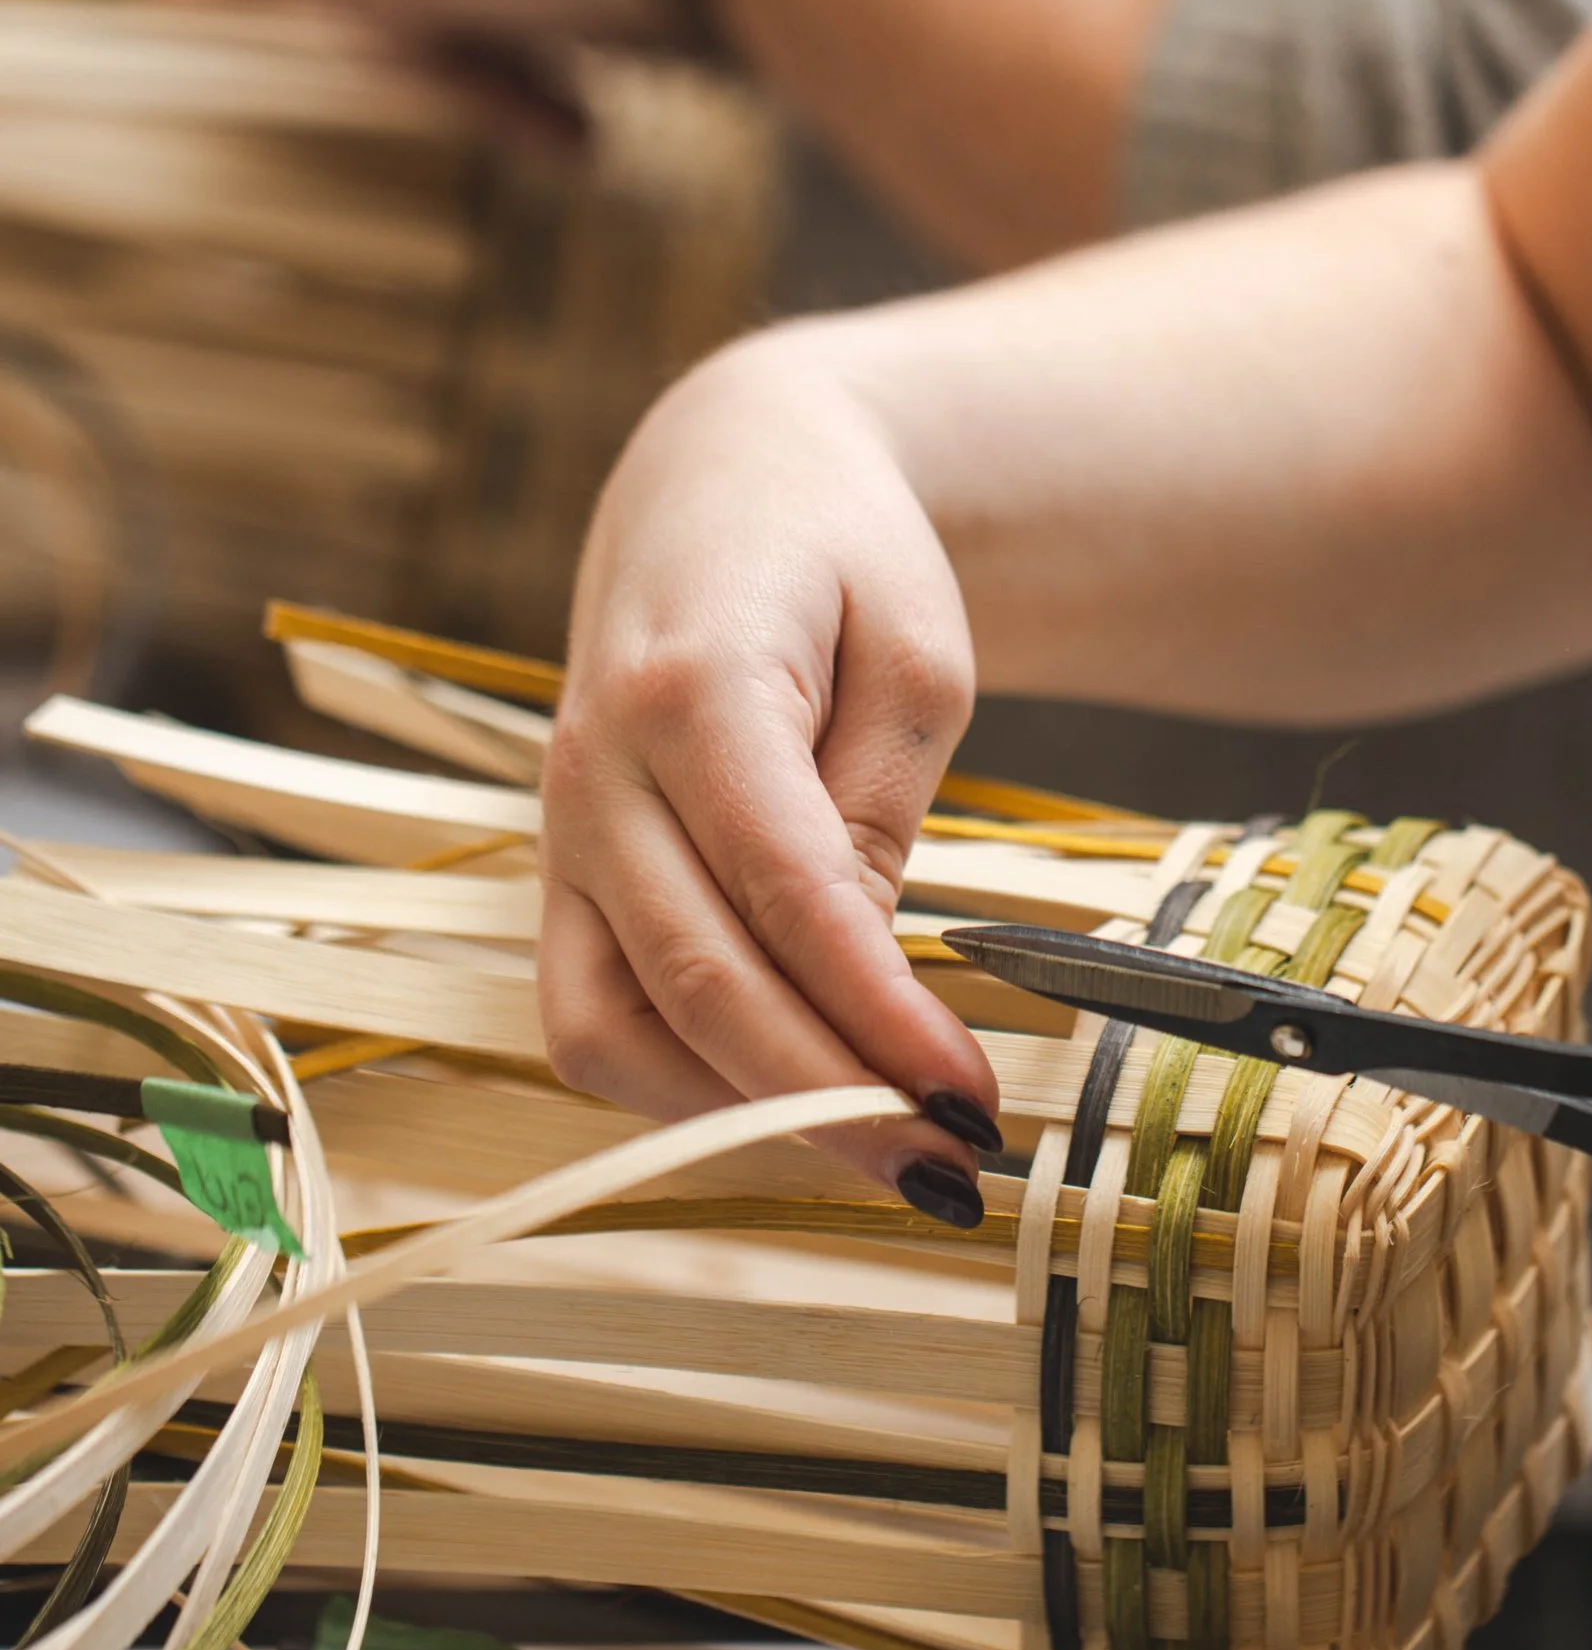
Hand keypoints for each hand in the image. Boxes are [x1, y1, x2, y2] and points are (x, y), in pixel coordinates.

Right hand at [540, 329, 1000, 1221]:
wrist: (727, 477)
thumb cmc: (845, 554)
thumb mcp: (916, 656)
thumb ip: (876, 813)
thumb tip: (856, 976)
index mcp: (691, 689)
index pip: (786, 898)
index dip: (877, 1019)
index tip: (972, 1100)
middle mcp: (597, 770)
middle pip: (698, 985)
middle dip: (830, 1103)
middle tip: (952, 1172)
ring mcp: (560, 831)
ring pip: (611, 1030)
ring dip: (744, 1118)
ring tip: (882, 1154)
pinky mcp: (560, 878)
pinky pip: (595, 1021)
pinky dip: (688, 1090)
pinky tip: (799, 1104)